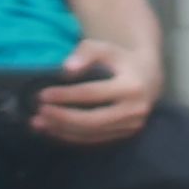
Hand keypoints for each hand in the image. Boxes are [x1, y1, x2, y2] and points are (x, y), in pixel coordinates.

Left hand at [28, 39, 157, 145]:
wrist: (149, 79)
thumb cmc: (122, 61)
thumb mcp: (106, 49)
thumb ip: (86, 53)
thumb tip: (67, 69)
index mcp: (132, 86)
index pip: (93, 93)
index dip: (65, 95)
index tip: (42, 95)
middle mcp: (135, 109)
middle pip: (92, 119)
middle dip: (62, 117)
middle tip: (39, 112)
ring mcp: (131, 125)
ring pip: (91, 132)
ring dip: (62, 129)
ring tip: (39, 122)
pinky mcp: (125, 134)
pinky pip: (94, 139)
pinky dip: (71, 136)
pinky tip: (53, 129)